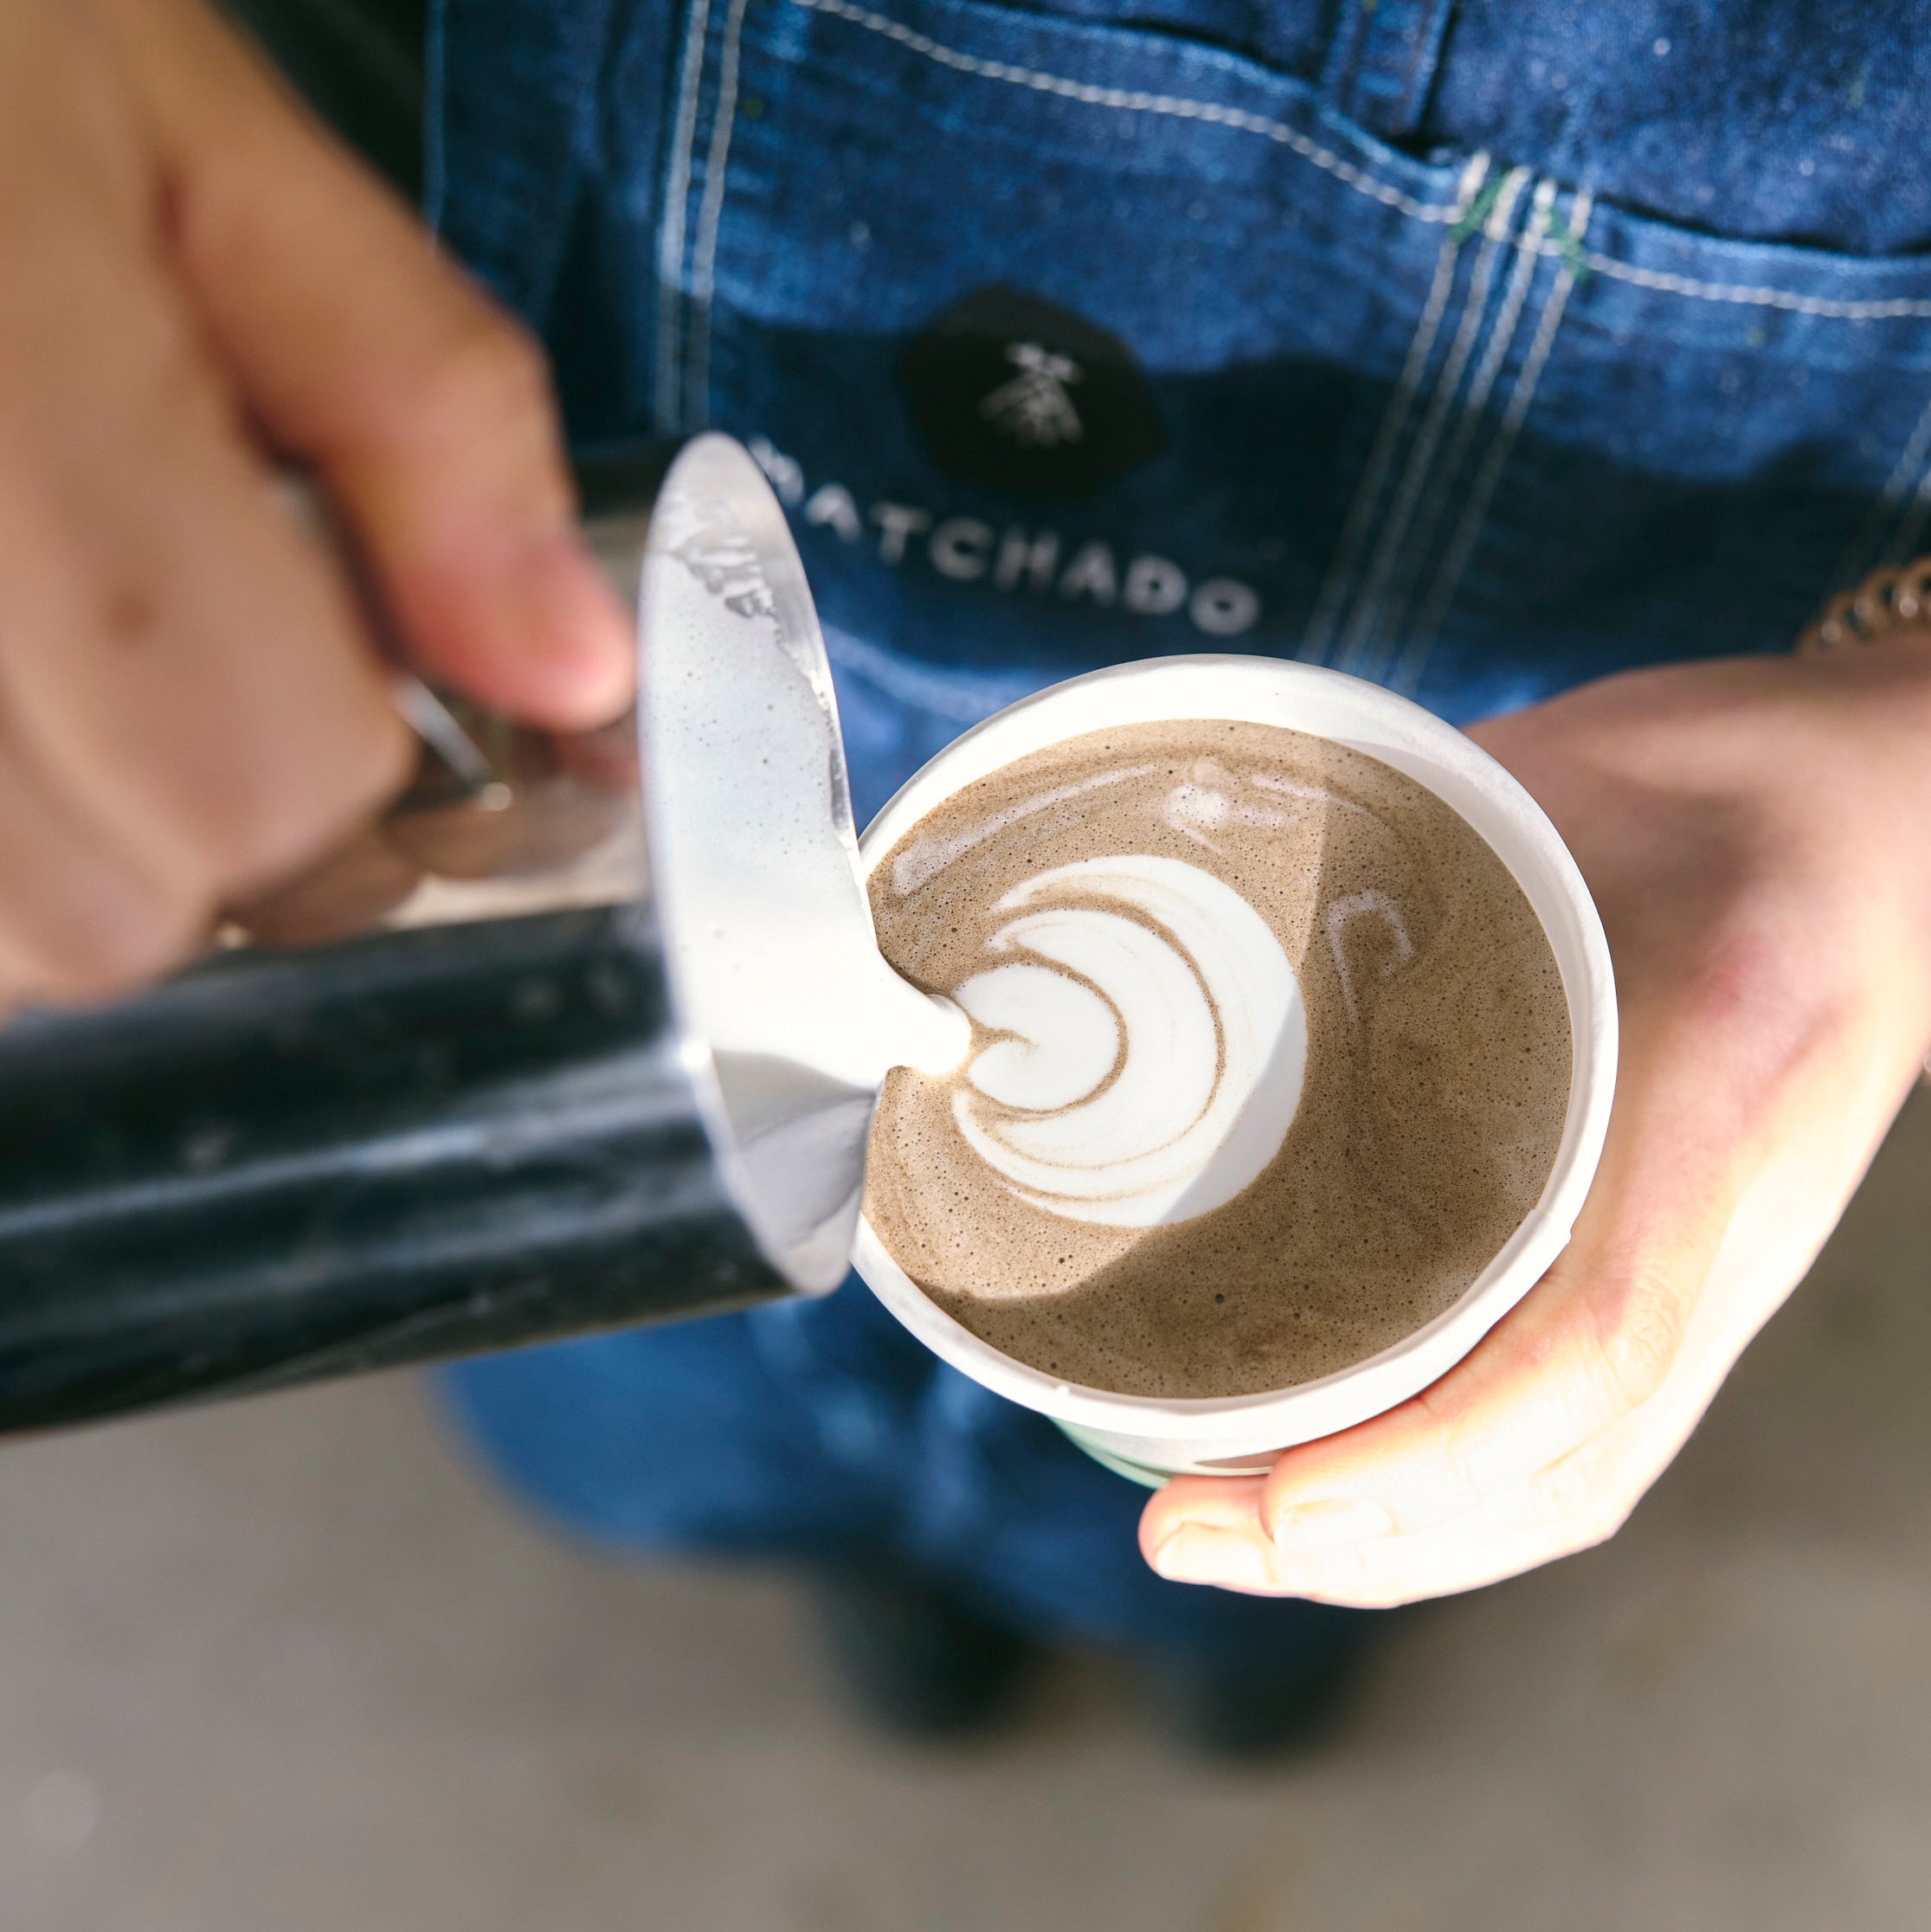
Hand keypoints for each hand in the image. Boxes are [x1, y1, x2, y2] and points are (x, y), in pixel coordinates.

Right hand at [0, 0, 630, 1006]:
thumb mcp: (221, 163)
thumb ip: (425, 417)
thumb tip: (577, 671)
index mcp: (16, 418)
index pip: (258, 782)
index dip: (356, 774)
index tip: (369, 687)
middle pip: (113, 917)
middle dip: (222, 840)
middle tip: (226, 678)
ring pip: (7, 943)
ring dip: (90, 860)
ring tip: (97, 668)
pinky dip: (10, 840)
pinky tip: (29, 695)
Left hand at [1141, 642, 1930, 1603]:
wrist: (1876, 817)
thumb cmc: (1732, 787)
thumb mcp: (1579, 779)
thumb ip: (1413, 844)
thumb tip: (1221, 882)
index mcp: (1707, 1114)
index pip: (1595, 1343)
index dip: (1442, 1447)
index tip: (1288, 1493)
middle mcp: (1718, 1232)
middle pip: (1564, 1467)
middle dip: (1369, 1537)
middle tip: (1182, 1537)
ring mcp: (1707, 1267)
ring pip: (1569, 1478)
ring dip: (1397, 1544)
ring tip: (1225, 1540)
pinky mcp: (1675, 1263)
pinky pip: (1575, 1425)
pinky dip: (1449, 1489)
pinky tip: (1329, 1489)